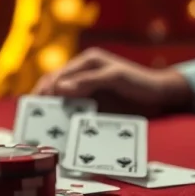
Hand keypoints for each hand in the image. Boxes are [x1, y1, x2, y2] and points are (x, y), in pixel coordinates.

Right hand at [31, 48, 192, 115]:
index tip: (36, 106)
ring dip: (52, 114)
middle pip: (54, 87)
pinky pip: (74, 114)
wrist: (162, 97)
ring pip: (61, 102)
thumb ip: (88, 81)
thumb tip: (59, 87)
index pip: (58, 75)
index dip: (45, 89)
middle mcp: (82, 75)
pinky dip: (65, 122)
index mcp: (86, 62)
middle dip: (42, 102)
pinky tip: (59, 133)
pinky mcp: (93, 107)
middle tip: (32, 120)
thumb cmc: (140, 81)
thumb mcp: (115, 78)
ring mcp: (87, 92)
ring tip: (40, 129)